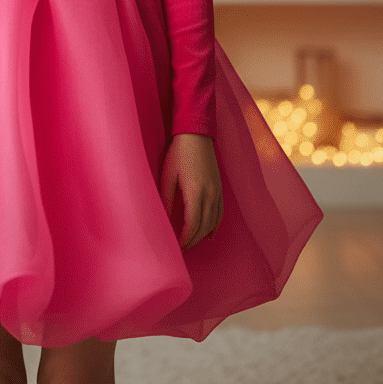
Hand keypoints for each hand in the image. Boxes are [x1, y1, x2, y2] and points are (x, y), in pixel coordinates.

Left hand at [160, 133, 222, 249]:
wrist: (196, 134)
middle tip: (182, 249)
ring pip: (213, 222)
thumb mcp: (168, 175)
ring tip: (192, 243)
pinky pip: (220, 213)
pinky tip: (209, 233)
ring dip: (203, 235)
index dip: (185, 239)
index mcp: (195, 192)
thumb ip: (166, 198)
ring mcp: (217, 191)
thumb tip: (162, 217)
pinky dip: (215, 225)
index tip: (177, 247)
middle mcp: (210, 194)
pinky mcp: (220, 188)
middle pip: (204, 226)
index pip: (192, 224)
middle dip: (193, 240)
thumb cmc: (179, 152)